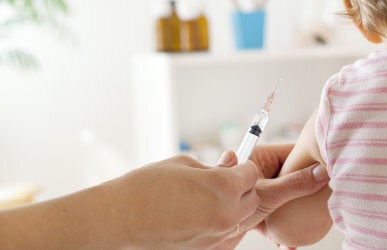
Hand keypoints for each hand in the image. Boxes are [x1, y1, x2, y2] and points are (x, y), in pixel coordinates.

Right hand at [111, 155, 259, 248]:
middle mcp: (226, 213)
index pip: (252, 173)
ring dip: (231, 206)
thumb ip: (214, 165)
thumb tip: (231, 162)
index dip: (241, 167)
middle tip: (218, 181)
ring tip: (203, 199)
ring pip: (240, 218)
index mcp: (224, 187)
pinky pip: (223, 233)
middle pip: (252, 198)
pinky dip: (217, 223)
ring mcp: (217, 236)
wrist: (118, 220)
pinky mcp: (206, 249)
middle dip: (241, 188)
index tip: (229, 165)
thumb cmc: (147, 187)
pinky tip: (195, 215)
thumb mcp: (184, 164)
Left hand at [213, 145, 328, 248]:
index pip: (292, 152)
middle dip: (306, 189)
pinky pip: (274, 216)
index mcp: (259, 158)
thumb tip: (322, 172)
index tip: (330, 164)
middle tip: (324, 198)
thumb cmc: (225, 205)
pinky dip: (280, 230)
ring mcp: (256, 193)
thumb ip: (294, 184)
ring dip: (295, 214)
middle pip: (291, 176)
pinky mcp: (253, 212)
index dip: (311, 158)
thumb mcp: (267, 194)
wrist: (202, 234)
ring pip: (285, 198)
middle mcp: (259, 173)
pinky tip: (287, 243)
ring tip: (309, 225)